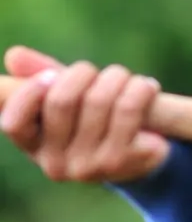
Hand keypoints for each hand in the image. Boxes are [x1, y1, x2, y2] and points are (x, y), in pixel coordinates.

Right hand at [0, 46, 169, 182]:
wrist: (145, 156)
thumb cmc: (98, 122)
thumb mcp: (70, 103)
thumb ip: (44, 78)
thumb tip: (13, 55)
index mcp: (34, 145)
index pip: (15, 123)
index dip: (29, 94)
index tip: (50, 76)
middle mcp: (56, 164)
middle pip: (62, 101)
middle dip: (84, 73)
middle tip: (104, 72)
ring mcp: (88, 167)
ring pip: (98, 101)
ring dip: (118, 77)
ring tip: (131, 79)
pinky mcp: (122, 163)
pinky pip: (129, 111)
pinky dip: (140, 90)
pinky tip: (148, 88)